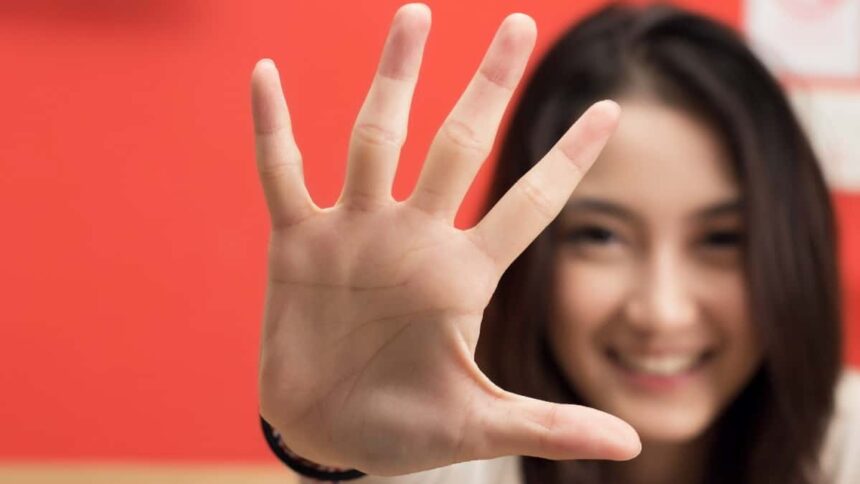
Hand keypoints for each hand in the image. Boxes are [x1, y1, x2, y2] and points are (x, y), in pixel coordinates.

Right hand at [253, 3, 639, 475]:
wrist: (328, 434)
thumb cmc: (405, 430)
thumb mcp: (478, 427)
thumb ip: (549, 426)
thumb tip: (633, 447)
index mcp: (462, 277)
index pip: (529, 205)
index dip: (568, 158)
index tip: (611, 109)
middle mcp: (413, 240)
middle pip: (456, 146)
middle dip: (487, 87)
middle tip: (517, 24)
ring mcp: (354, 235)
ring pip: (374, 140)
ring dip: (393, 80)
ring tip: (415, 13)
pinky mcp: (298, 244)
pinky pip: (281, 174)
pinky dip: (271, 127)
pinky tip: (265, 72)